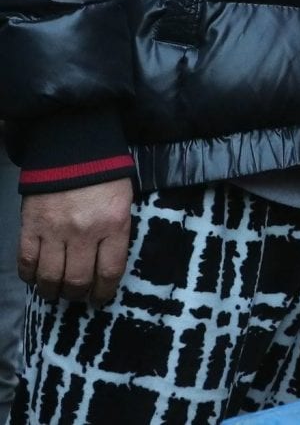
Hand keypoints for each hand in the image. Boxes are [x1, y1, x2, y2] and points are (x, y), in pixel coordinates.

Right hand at [19, 179, 132, 304]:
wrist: (74, 150)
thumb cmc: (106, 177)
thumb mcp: (124, 203)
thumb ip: (117, 232)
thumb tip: (108, 265)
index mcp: (114, 224)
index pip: (110, 271)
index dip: (104, 292)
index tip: (100, 298)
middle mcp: (84, 232)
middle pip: (78, 280)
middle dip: (78, 294)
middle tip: (77, 295)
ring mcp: (55, 231)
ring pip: (50, 277)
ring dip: (52, 290)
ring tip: (56, 291)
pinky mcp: (31, 227)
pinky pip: (26, 262)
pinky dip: (29, 276)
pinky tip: (35, 278)